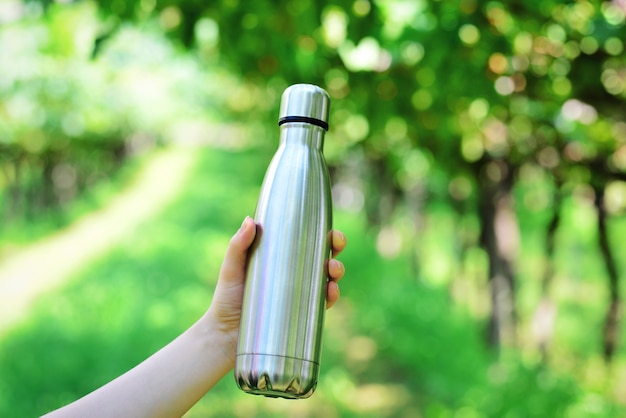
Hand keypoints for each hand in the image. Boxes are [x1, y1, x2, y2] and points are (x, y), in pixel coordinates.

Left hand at [207, 216, 346, 351]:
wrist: (227, 337)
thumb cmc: (227, 298)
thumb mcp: (232, 268)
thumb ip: (238, 245)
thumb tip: (250, 219)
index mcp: (280, 257)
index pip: (306, 240)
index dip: (322, 233)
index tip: (330, 230)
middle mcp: (293, 274)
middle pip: (322, 255)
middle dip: (335, 247)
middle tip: (336, 244)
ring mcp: (299, 294)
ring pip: (327, 277)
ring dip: (337, 270)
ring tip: (332, 270)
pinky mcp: (302, 314)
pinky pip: (323, 303)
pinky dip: (331, 295)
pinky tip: (331, 291)